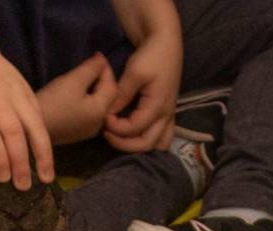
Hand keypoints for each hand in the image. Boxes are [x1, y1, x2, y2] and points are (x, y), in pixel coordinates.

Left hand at [0, 14, 54, 188]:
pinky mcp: (26, 88)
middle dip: (21, 160)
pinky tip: (45, 157)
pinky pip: (39, 115)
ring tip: (46, 176)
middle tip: (24, 186)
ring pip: (33, 122)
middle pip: (13, 130)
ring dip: (42, 151)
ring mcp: (14, 90)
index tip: (2, 178)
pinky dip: (44, 137)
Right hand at [36, 54, 118, 145]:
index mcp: (101, 111)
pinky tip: (80, 94)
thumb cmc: (53, 102)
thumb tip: (102, 60)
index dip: (106, 69)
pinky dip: (89, 100)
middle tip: (94, 65)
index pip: (112, 86)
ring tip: (87, 76)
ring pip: (99, 106)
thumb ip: (91, 69)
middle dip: (103, 80)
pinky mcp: (77, 133)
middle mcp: (100, 124)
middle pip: (108, 98)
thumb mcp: (73, 81)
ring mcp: (88, 131)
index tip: (97, 55)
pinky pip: (89, 113)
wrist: (31, 129)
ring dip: (96, 90)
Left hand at [102, 25, 181, 151]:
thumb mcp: (134, 72)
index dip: (116, 127)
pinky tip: (133, 135)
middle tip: (107, 134)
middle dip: (124, 144)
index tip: (103, 117)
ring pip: (157, 144)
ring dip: (139, 146)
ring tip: (121, 138)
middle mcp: (166, 115)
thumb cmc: (151, 55)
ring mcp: (169, 115)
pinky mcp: (167, 112)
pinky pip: (161, 136)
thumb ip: (121, 95)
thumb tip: (108, 114)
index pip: (134, 128)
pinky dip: (148, 140)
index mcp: (158, 106)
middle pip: (146, 144)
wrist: (166, 42)